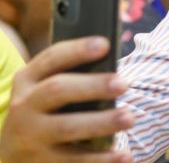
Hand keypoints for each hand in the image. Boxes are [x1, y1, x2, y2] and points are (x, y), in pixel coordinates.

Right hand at [0, 36, 133, 162]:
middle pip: (57, 90)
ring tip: (129, 118)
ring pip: (67, 127)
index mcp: (28, 80)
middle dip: (92, 86)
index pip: (51, 59)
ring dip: (101, 122)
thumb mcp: (44, 89)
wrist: (13, 153)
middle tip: (123, 83)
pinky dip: (102, 159)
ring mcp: (31, 136)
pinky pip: (76, 160)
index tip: (104, 44)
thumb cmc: (45, 111)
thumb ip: (72, 75)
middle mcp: (25, 106)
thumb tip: (113, 68)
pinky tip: (125, 155)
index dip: (77, 50)